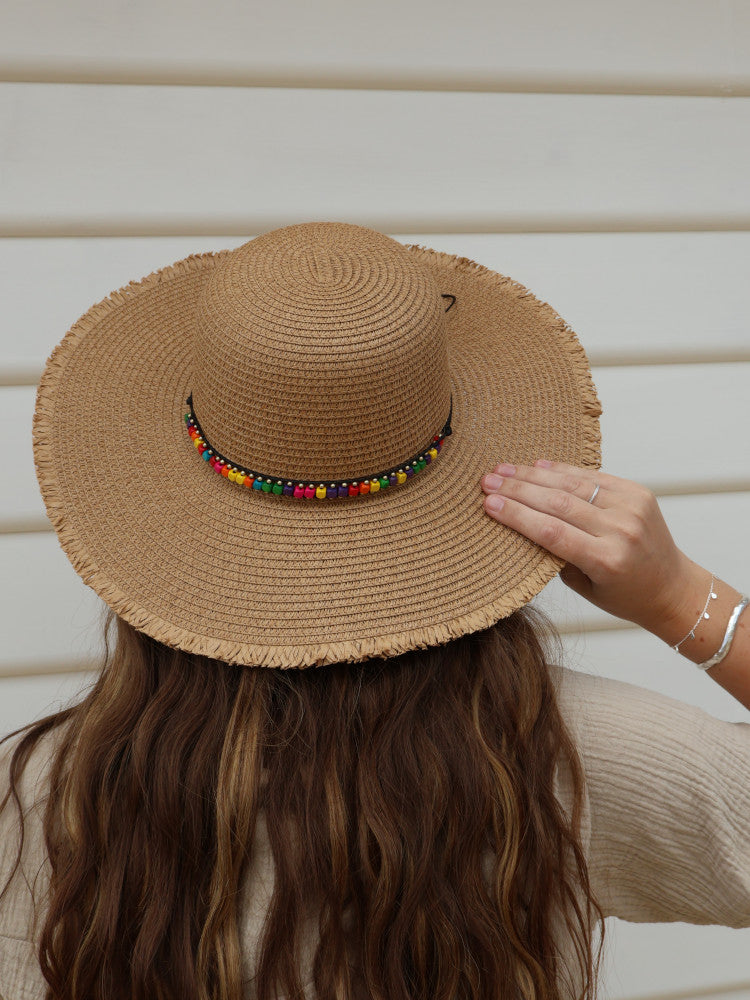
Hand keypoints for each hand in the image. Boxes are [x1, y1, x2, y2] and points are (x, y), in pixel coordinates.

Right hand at [480, 459, 693, 632]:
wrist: (672, 587)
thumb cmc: (626, 595)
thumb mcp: (585, 588)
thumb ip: (557, 556)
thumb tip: (521, 523)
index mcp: (606, 560)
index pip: (551, 531)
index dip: (517, 515)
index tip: (489, 504)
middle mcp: (621, 530)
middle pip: (558, 503)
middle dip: (518, 490)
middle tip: (487, 481)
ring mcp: (632, 508)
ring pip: (573, 485)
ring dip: (533, 475)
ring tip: (504, 470)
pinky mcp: (637, 492)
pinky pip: (593, 477)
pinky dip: (563, 471)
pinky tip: (538, 466)